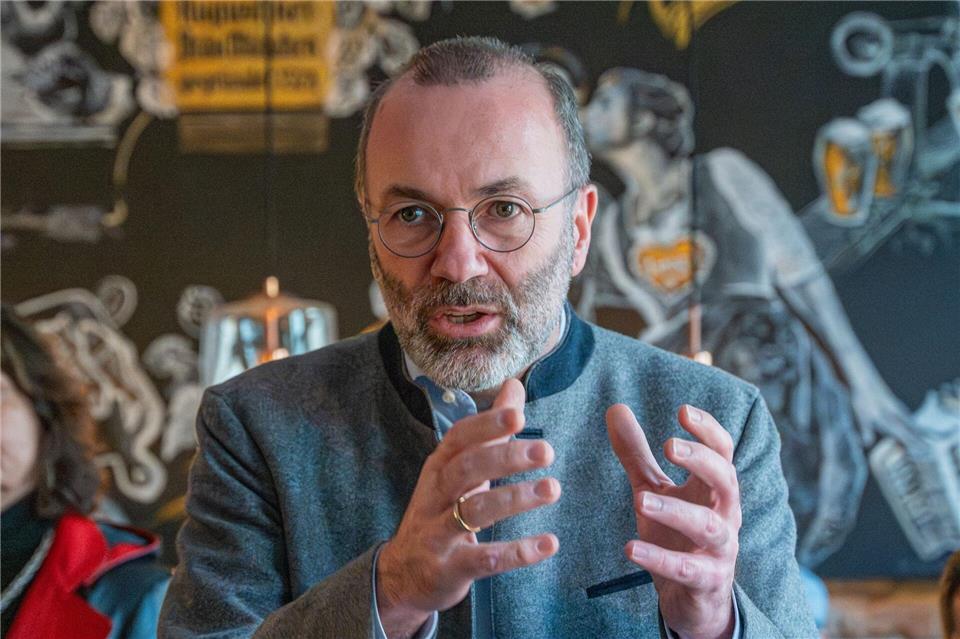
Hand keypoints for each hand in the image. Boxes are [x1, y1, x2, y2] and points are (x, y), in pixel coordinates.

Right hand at [377, 379, 560, 637]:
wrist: (402, 575)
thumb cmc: (441, 511)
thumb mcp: (460, 469)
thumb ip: (490, 430)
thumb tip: (514, 385)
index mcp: (440, 467)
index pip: (459, 438)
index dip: (486, 425)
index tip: (518, 415)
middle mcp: (434, 495)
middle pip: (466, 469)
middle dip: (505, 457)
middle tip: (547, 450)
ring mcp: (438, 533)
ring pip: (473, 511)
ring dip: (514, 499)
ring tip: (552, 489)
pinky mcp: (449, 568)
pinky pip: (484, 559)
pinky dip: (517, 553)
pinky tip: (549, 544)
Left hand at [607, 404, 740, 638]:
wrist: (693, 598)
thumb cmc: (676, 534)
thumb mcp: (653, 489)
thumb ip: (637, 453)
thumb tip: (616, 408)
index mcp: (713, 489)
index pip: (722, 452)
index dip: (708, 430)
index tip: (682, 410)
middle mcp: (724, 515)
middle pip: (726, 481)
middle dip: (701, 460)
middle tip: (669, 444)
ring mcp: (719, 550)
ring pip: (707, 526)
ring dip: (675, 510)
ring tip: (640, 500)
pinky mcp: (705, 581)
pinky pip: (686, 569)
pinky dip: (659, 559)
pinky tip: (630, 548)